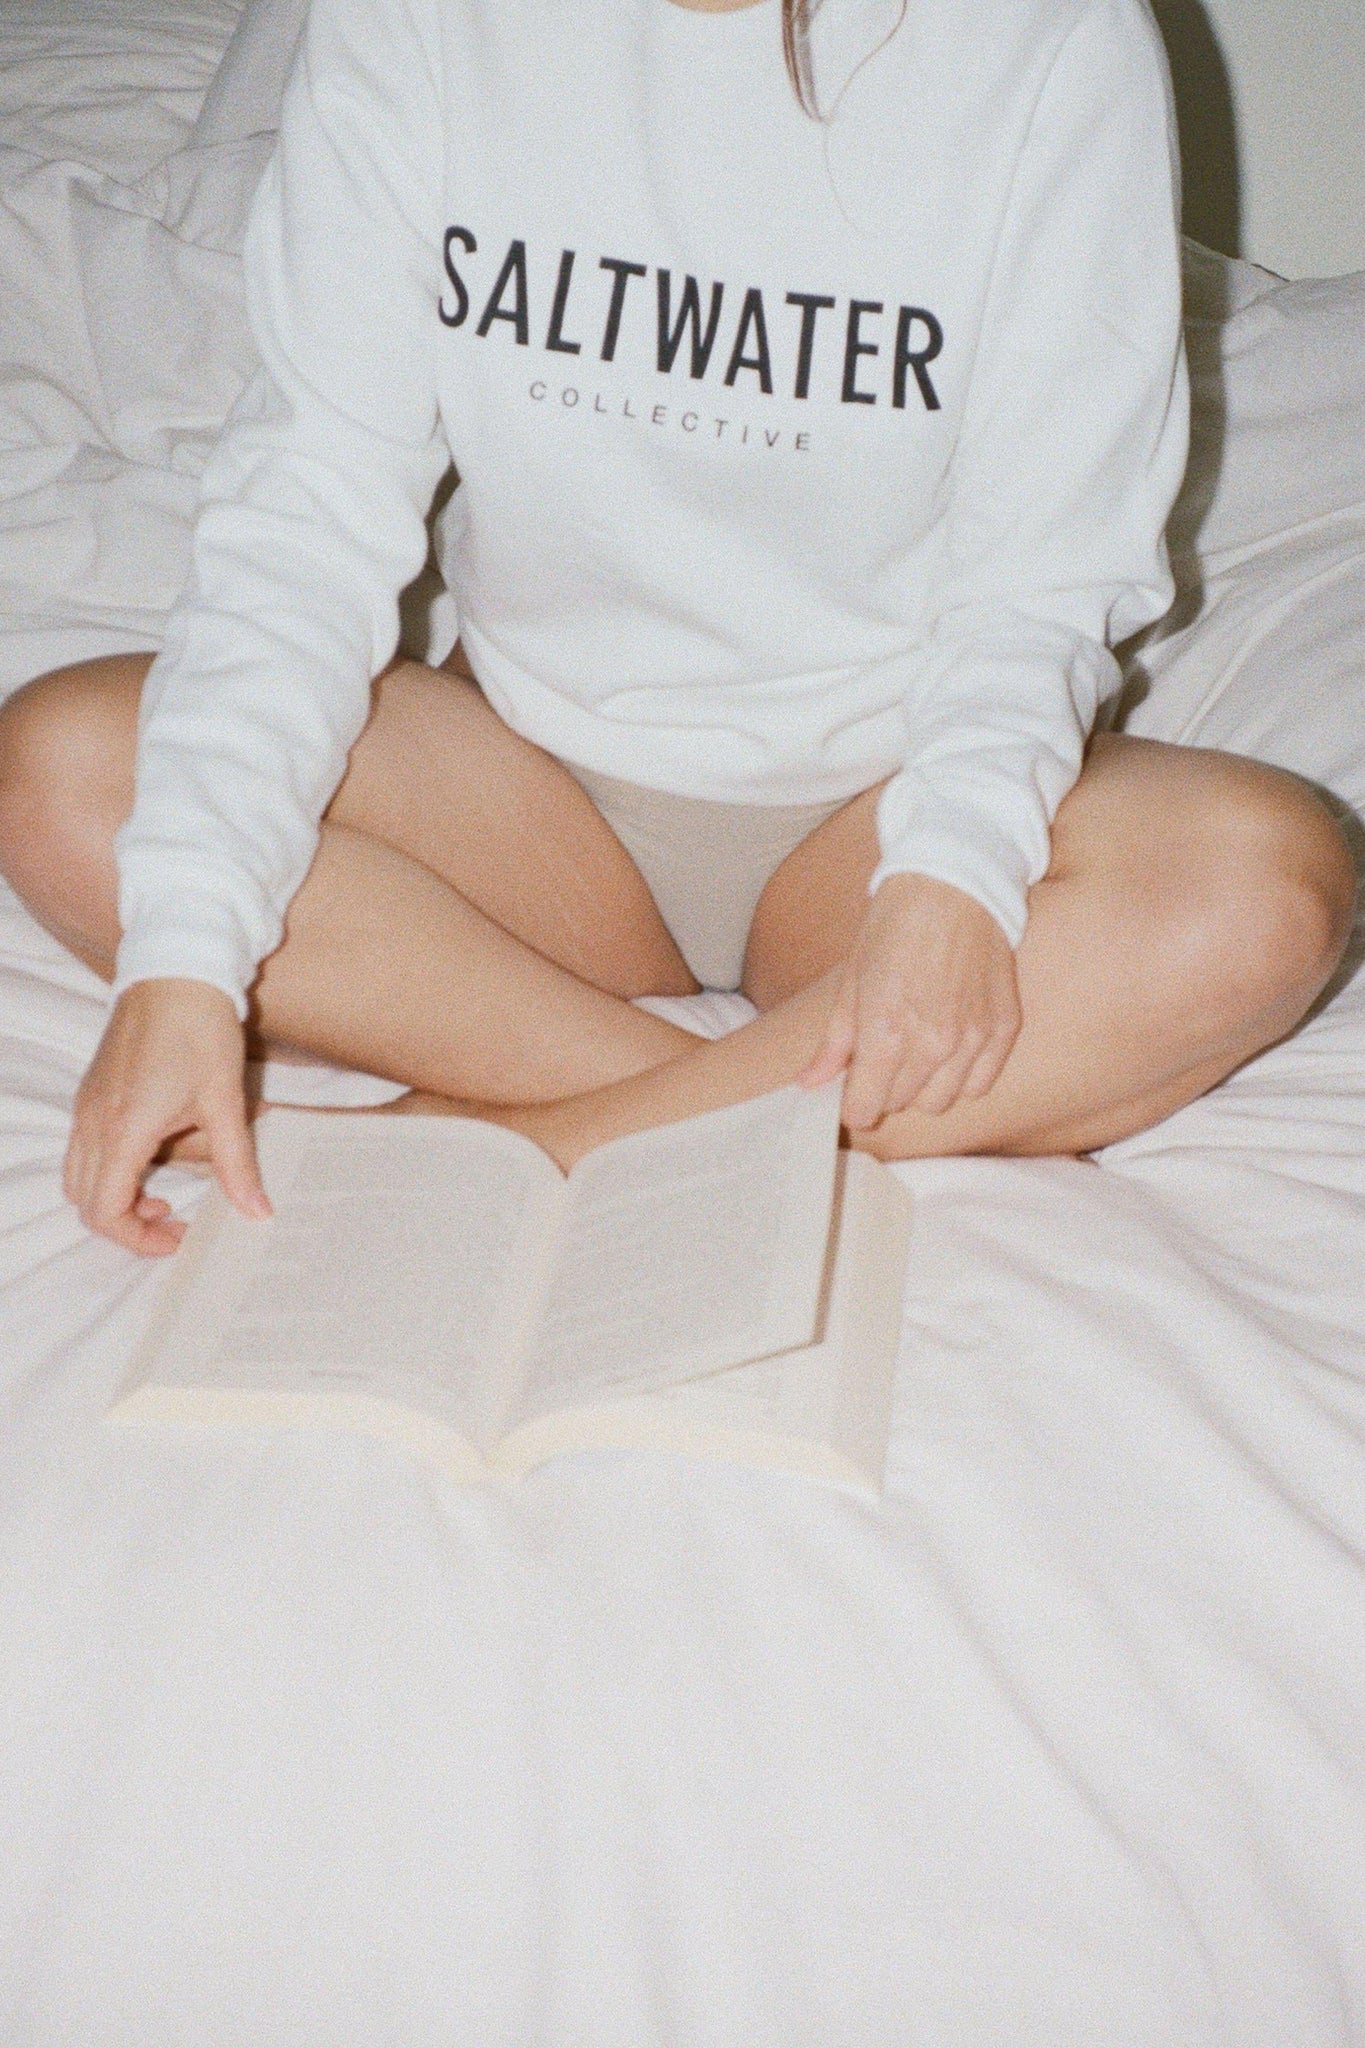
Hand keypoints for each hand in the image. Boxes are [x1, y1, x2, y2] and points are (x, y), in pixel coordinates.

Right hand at [65, 978, 270, 1255]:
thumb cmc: (201, 1030)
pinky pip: (84, 1149)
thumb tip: (256, 1212)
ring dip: (115, 1196)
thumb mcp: (225, 1100)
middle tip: (173, 1218)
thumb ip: (237, 1163)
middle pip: (85, 1202)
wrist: (175, 972)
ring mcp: (86, 1106)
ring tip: (163, 1190)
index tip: (178, 1234)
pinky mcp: (90, 1093)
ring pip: (79, 1177)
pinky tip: (155, 1151)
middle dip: (128, 1223)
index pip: (106, 1211)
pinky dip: (110, 1169)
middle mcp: (93, 1122)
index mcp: (124, 1129)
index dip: (138, 1239)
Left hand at [801, 873, 1021, 1131]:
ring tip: (916, 1053)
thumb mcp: (851, 981)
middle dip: (885, 1088)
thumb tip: (809, 1084)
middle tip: (883, 1055)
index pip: (865, 1108)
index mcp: (886, 1032)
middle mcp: (932, 1044)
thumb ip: (833, 1042)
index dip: (854, 1102)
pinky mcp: (1003, 1028)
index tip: (853, 1088)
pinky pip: (980, 1084)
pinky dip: (962, 1078)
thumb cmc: (894, 926)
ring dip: (922, 1087)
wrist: (954, 883)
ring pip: (940, 1101)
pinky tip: (950, 1051)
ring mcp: (972, 1038)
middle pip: (900, 1104)